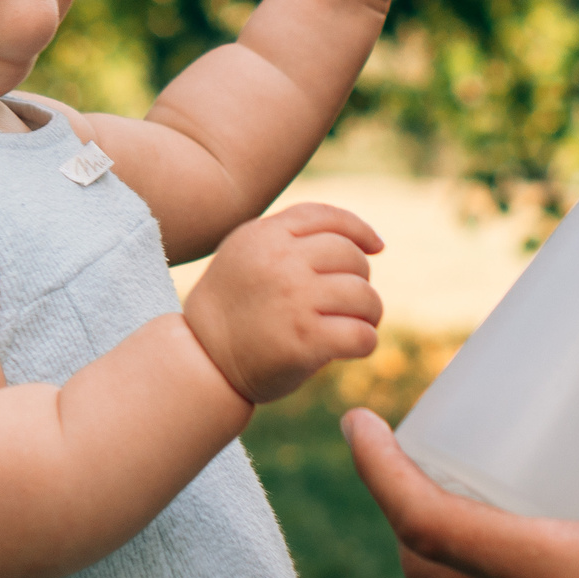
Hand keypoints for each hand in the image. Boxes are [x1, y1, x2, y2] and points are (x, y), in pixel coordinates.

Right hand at [184, 203, 385, 404]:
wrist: (202, 359)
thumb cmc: (232, 308)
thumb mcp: (246, 254)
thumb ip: (287, 237)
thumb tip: (358, 239)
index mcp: (265, 236)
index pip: (328, 218)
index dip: (360, 230)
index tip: (376, 247)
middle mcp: (281, 262)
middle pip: (352, 257)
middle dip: (361, 280)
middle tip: (350, 303)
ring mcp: (294, 300)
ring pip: (364, 296)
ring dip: (368, 314)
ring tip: (355, 324)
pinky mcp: (304, 340)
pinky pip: (361, 335)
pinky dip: (365, 343)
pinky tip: (352, 347)